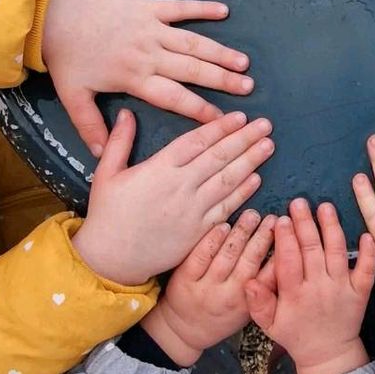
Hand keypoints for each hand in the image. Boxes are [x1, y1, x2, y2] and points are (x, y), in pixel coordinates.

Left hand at [42, 0, 253, 156]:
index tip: (222, 120)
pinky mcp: (150, 7)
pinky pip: (181, 8)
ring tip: (244, 62)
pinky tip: (225, 11)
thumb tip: (100, 156)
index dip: (200, 110)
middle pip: (193, 70)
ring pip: (193, 42)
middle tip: (248, 88)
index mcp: (135, 78)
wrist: (56, 16)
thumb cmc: (67, 57)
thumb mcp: (73, 96)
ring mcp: (152, 28)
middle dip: (223, 80)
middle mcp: (150, 54)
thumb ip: (90, 126)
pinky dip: (203, 8)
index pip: (174, 98)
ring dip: (220, 52)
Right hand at [71, 108, 273, 284]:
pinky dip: (243, 193)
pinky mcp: (198, 231)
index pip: (197, 142)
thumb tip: (125, 113)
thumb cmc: (107, 215)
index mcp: (159, 169)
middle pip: (219, 157)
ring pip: (227, 180)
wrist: (111, 260)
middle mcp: (180, 187)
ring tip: (268, 145)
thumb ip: (119, 141)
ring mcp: (192, 210)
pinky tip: (257, 178)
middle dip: (245, 139)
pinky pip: (225, 208)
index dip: (220, 128)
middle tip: (266, 125)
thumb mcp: (106, 173)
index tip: (240, 116)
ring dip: (251, 161)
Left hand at [141, 210, 275, 365]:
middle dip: (263, 237)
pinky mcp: (185, 279)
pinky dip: (214, 239)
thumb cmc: (221, 317)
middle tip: (273, 219)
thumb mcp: (247, 310)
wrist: (183, 331)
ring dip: (242, 233)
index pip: (270, 277)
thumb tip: (285, 256)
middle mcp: (228, 296)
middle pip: (249, 261)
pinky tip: (223, 225)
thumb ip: (263, 288)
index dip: (282, 255)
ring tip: (252, 215)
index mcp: (247, 304)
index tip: (290, 235)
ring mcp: (205, 287)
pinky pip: (201, 255)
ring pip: (227, 255)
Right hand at [245, 199, 374, 373]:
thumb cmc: (295, 334)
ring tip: (325, 207)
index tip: (282, 219)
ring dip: (332, 228)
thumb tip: (247, 281)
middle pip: (312, 251)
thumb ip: (258, 302)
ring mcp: (342, 288)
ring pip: (337, 253)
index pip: (289, 261)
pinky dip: (368, 253)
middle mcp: (319, 288)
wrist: (328, 355)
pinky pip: (366, 270)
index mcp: (295, 295)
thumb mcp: (269, 324)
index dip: (285, 240)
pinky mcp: (360, 291)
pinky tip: (366, 234)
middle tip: (299, 203)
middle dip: (305, 225)